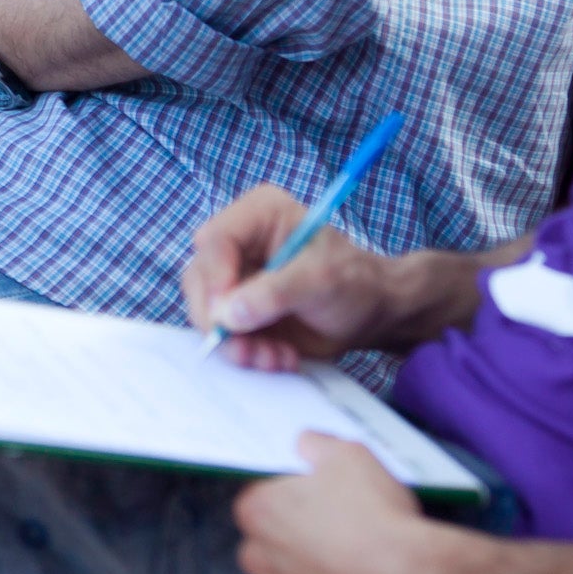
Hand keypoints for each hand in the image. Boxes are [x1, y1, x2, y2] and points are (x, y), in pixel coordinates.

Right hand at [180, 185, 401, 368]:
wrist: (371, 313)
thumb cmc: (354, 282)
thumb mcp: (321, 281)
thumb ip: (275, 294)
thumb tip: (229, 314)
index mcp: (259, 214)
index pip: (216, 240)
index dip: (214, 277)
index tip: (225, 315)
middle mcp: (241, 243)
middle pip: (201, 278)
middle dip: (220, 320)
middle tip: (245, 349)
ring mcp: (237, 278)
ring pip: (209, 312)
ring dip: (237, 344)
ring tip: (273, 359)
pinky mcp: (240, 310)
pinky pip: (226, 335)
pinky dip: (248, 353)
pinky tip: (279, 358)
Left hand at [234, 435, 443, 573]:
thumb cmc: (376, 514)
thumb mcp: (348, 454)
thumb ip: (315, 445)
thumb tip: (304, 445)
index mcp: (258, 512)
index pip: (257, 496)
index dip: (286, 493)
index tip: (313, 495)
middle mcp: (258, 559)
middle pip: (263, 540)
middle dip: (286, 534)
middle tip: (329, 527)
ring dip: (299, 573)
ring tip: (340, 562)